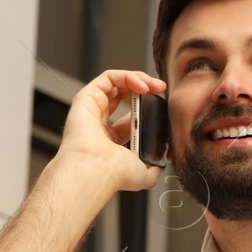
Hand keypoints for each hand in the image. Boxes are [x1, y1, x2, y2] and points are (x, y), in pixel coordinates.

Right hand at [51, 69, 165, 205]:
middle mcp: (99, 123)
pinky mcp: (87, 97)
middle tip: (162, 90)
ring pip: (117, 83)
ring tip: (156, 86)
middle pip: (124, 95)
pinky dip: (128, 76)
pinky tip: (143, 86)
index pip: (131, 117)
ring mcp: (92, 109)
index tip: (164, 109)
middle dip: (146, 89)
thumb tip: (160, 165)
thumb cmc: (114, 174)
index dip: (148, 108)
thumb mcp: (142, 172)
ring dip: (140, 79)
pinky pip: (109, 78)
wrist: (98, 171)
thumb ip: (153, 168)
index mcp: (110, 140)